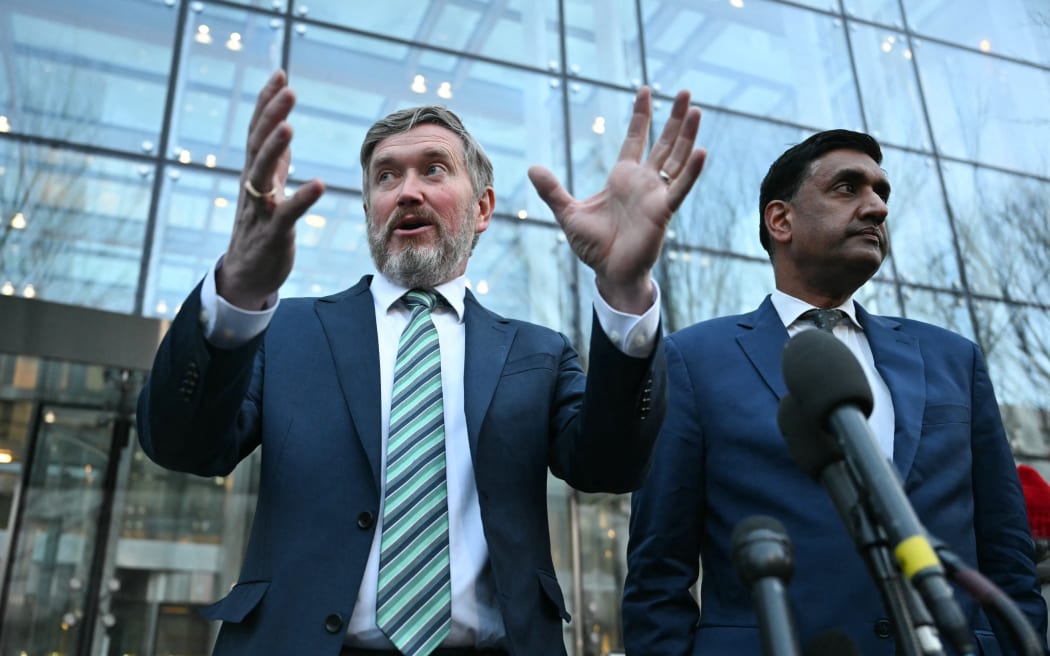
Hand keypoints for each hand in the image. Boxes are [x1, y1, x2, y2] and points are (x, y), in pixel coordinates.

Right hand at [217, 70, 325, 309]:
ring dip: (275, 149)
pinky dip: (302, 199)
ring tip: (289, 127)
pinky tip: (319, 185)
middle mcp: (253, 187)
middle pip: (258, 144)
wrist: (245, 275)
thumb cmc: (259, 230)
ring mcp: (261, 210)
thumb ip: (275, 160)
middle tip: (287, 89)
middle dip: (271, 115)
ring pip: (263, 174)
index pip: (258, 130)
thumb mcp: (268, 189)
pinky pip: (287, 214)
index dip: (267, 103)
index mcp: (255, 174)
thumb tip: (281, 130)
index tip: (280, 74)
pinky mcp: (273, 234)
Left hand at [528, 87, 705, 313]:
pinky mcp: (664, 211)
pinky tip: (701, 151)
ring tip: (696, 110)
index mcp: (622, 178)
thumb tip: (532, 168)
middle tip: (684, 92)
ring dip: (687, 136)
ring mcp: (656, 194)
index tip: (644, 90)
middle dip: (674, 118)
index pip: (635, 139)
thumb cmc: (594, 246)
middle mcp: (643, 182)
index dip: (641, 116)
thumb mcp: (568, 213)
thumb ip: (553, 190)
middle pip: (663, 142)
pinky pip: (680, 188)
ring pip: (677, 159)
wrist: (610, 272)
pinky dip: (691, 171)